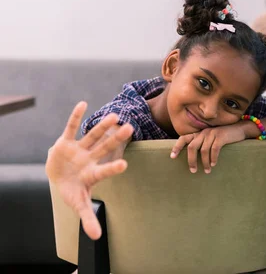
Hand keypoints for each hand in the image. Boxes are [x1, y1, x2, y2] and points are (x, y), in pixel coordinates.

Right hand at [46, 102, 132, 239]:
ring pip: (92, 135)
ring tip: (114, 115)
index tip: (125, 163)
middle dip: (115, 139)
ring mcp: (79, 149)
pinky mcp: (65, 142)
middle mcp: (90, 158)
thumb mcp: (77, 204)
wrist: (58, 176)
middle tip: (130, 128)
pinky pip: (71, 127)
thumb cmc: (72, 190)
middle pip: (104, 147)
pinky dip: (76, 117)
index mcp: (92, 173)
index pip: (105, 169)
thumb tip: (96, 237)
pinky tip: (84, 104)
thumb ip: (87, 218)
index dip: (113, 167)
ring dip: (102, 126)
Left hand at [170, 124, 245, 173]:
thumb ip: (202, 144)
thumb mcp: (211, 138)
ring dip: (204, 163)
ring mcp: (212, 133)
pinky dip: (213, 158)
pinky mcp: (220, 136)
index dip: (177, 147)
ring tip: (207, 171)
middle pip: (192, 147)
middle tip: (193, 170)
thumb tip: (193, 158)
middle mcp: (203, 132)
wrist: (239, 129)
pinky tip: (214, 164)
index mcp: (199, 133)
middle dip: (191, 160)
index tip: (172, 157)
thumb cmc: (224, 137)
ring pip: (203, 150)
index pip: (184, 138)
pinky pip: (214, 149)